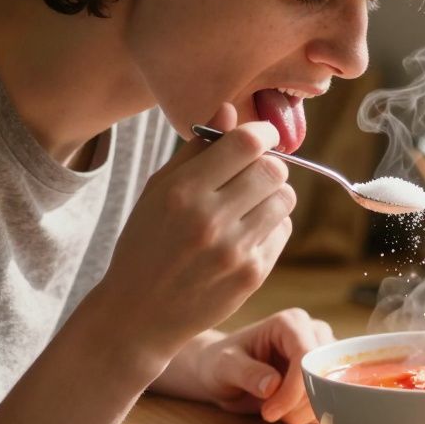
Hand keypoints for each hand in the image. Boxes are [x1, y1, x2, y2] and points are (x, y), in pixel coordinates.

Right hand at [87, 103, 295, 378]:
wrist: (139, 313)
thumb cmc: (146, 243)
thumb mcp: (157, 191)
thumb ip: (195, 150)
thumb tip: (229, 110)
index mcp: (183, 192)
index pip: (246, 144)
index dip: (262, 134)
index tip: (261, 137)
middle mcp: (210, 219)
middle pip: (274, 170)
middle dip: (268, 166)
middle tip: (254, 173)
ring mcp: (234, 250)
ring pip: (285, 200)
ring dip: (273, 195)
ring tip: (250, 204)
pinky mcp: (252, 275)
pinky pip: (282, 232)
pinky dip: (271, 226)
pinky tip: (246, 233)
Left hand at [162, 309, 334, 423]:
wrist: (224, 373)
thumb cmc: (221, 363)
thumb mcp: (223, 366)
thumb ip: (246, 372)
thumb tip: (272, 385)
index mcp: (291, 323)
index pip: (307, 357)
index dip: (293, 390)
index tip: (268, 413)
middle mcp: (314, 333)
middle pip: (325, 375)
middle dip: (299, 403)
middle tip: (269, 413)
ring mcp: (324, 355)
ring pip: (333, 391)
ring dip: (304, 412)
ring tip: (274, 411)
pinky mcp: (327, 376)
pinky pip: (333, 401)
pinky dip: (310, 416)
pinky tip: (287, 412)